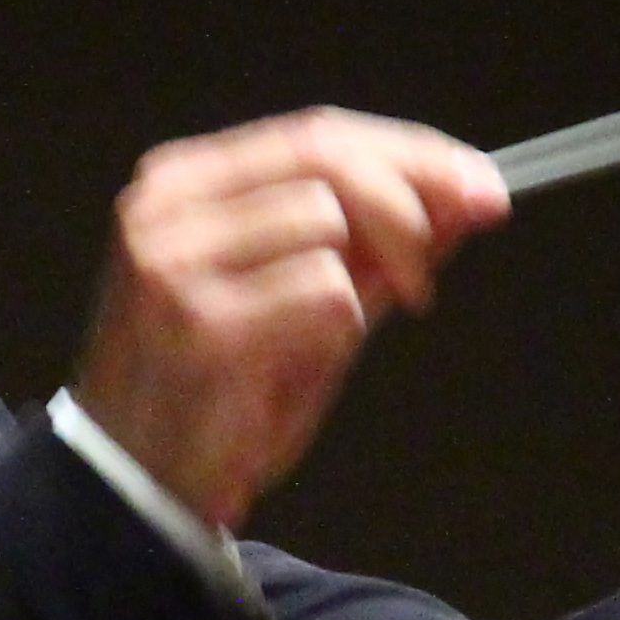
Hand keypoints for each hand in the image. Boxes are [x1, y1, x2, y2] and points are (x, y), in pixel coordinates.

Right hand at [72, 111, 511, 528]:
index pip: (316, 134)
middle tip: (440, 264)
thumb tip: (460, 197)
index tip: (480, 184)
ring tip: (330, 337)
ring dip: (360, 284)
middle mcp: (168, 208)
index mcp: (184, 184)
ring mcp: (177, 261)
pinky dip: (336, 328)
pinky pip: (324, 291)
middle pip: (326, 159)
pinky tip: (293, 366)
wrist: (139, 485)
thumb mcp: (303, 302)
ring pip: (328, 224)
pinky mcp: (202, 322)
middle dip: (410, 202)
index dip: (411, 155)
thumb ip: (373, 245)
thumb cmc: (221, 393)